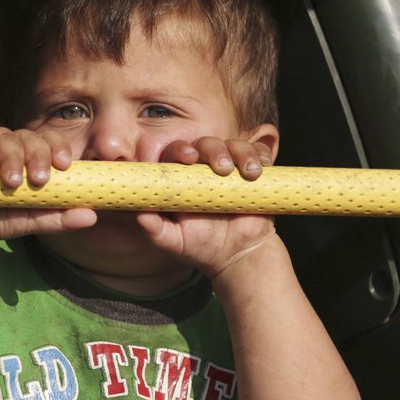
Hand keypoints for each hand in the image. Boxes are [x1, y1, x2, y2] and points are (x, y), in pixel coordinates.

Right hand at [0, 124, 96, 244]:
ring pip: (5, 135)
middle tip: (39, 180)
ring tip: (12, 182)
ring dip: (12, 156)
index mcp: (32, 157)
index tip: (65, 166)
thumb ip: (60, 217)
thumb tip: (92, 217)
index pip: (51, 141)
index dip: (59, 147)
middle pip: (30, 136)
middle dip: (38, 156)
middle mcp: (12, 145)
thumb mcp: (33, 220)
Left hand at [136, 137, 276, 276]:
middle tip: (222, 167)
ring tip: (249, 173)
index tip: (188, 158)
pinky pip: (258, 153)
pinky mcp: (252, 172)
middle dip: (214, 149)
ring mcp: (230, 168)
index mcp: (181, 179)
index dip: (180, 149)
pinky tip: (261, 167)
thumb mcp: (174, 242)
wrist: (239, 256)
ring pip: (234, 144)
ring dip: (242, 153)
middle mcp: (204, 169)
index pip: (176, 153)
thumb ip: (155, 229)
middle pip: (206, 143)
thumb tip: (138, 215)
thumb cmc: (202, 246)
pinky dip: (261, 155)